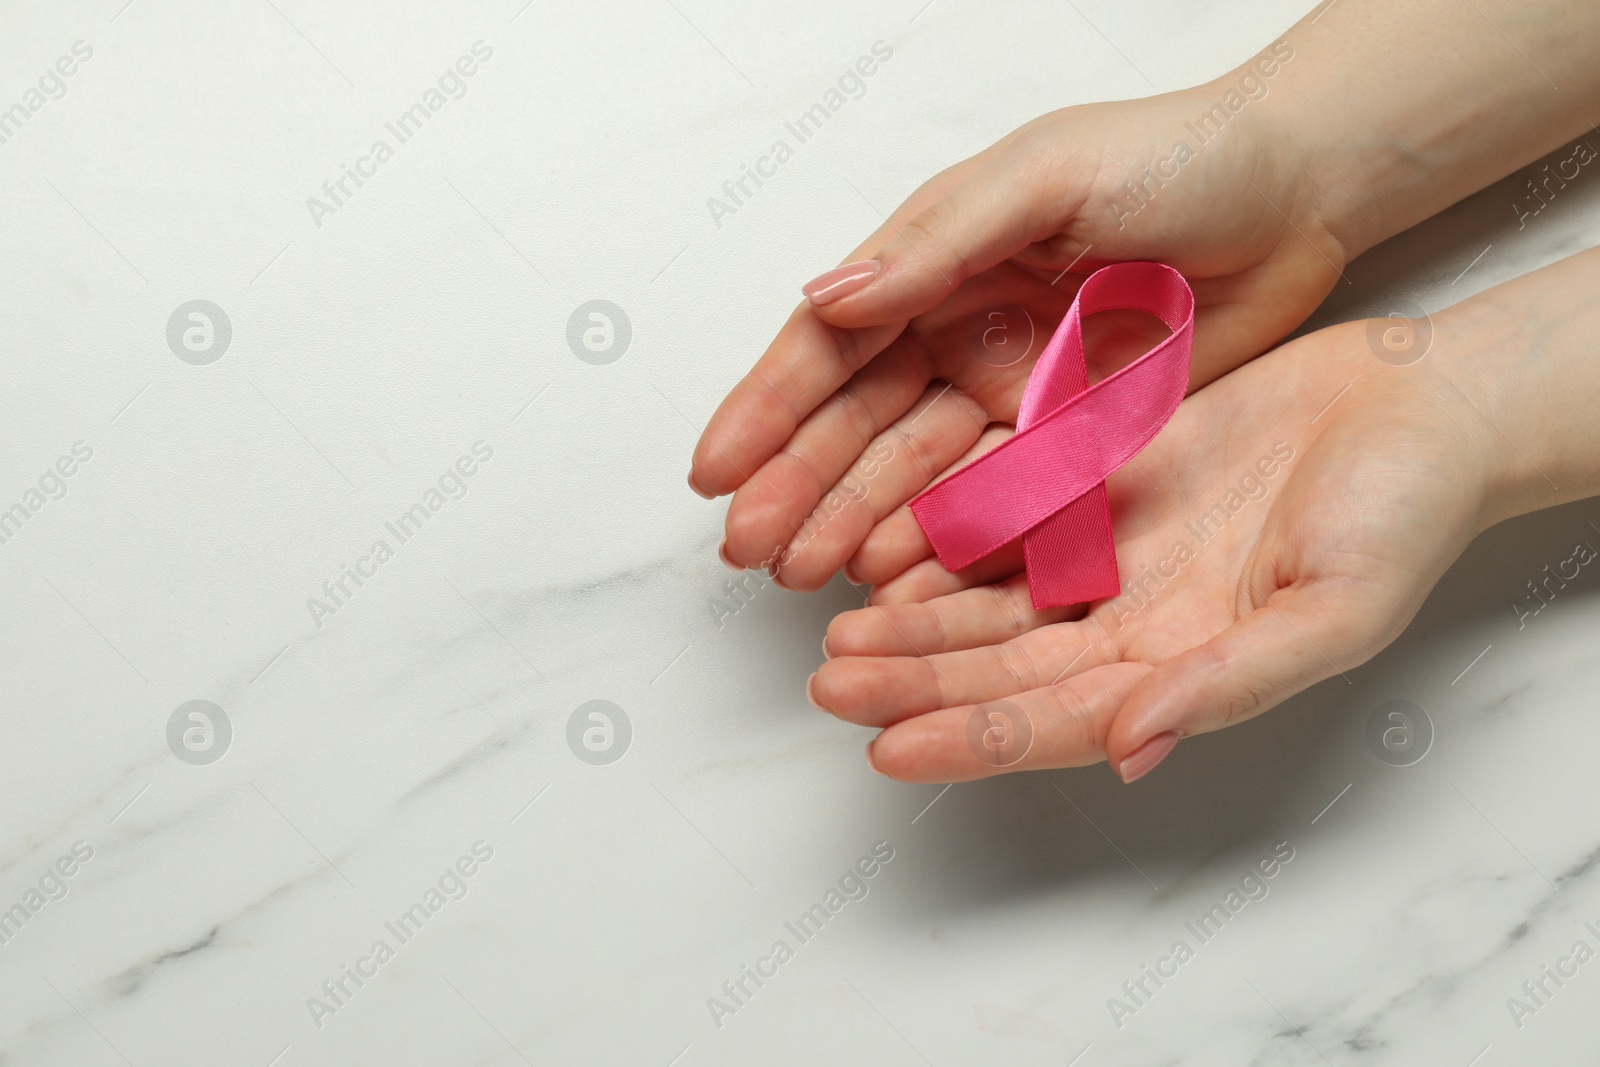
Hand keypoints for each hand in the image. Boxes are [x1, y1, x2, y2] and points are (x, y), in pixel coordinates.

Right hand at [691, 71, 1348, 591]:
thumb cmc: (1175, 156)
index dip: (767, 408)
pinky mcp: (1073, 437)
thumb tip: (827, 299)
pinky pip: (998, 498)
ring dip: (854, 522)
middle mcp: (960, 330)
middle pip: (859, 423)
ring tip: (802, 574)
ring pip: (915, 471)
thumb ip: (935, 246)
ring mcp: (1013, 389)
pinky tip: (895, 574)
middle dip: (797, 485)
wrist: (1300, 192)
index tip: (714, 470)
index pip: (830, 345)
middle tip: (746, 549)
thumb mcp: (1042, 179)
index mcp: (936, 262)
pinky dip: (944, 538)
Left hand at [807, 317, 1510, 782]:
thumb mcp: (1334, 609)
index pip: (1055, 723)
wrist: (1419, 401)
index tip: (889, 749)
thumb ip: (1230, 681)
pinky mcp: (1099, 484)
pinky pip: (1006, 519)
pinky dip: (946, 537)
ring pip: (989, 604)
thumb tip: (1131, 748)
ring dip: (913, 621)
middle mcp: (1134, 624)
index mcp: (1183, 670)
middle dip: (915, 682)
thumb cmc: (1404, 511)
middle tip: (830, 683)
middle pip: (1001, 670)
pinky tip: (886, 547)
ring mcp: (1112, 556)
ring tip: (836, 631)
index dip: (972, 740)